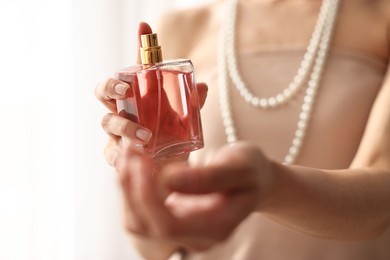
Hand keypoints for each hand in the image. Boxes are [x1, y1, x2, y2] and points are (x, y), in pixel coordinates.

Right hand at [95, 22, 207, 165]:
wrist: (171, 171)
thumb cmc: (172, 139)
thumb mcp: (184, 120)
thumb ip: (191, 104)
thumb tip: (201, 85)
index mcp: (136, 98)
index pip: (130, 72)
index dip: (137, 49)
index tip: (144, 27)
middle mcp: (122, 111)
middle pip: (103, 91)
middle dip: (111, 87)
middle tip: (127, 90)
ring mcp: (116, 134)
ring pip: (108, 122)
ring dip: (125, 126)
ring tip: (146, 136)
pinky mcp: (117, 158)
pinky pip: (112, 153)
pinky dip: (123, 154)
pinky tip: (138, 156)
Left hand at [118, 142, 272, 250]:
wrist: (254, 178)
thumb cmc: (251, 169)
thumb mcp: (239, 165)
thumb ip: (209, 177)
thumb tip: (170, 180)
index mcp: (217, 227)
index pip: (169, 225)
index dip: (147, 196)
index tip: (140, 161)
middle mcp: (196, 237)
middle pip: (146, 226)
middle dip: (130, 188)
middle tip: (129, 149)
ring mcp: (183, 231)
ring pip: (137, 221)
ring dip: (126, 187)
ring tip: (128, 152)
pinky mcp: (173, 218)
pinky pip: (141, 211)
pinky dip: (131, 187)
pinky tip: (134, 163)